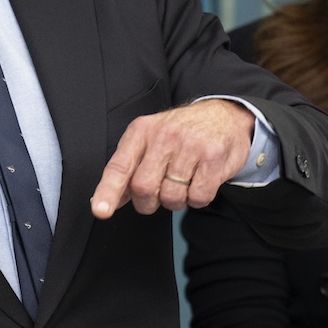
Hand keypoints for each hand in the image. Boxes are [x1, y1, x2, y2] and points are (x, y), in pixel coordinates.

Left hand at [91, 99, 255, 217]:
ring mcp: (190, 146)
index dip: (108, 191)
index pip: (119, 166)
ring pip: (172, 197)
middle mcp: (164, 136)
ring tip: (184, 183)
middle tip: (159, 193)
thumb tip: (112, 199)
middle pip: (144, 188)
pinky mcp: (213, 157)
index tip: (101, 211)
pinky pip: (198, 197)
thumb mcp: (151, 140)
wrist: (225, 116)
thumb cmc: (184, 132)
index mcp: (142, 131)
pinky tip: (200, 182)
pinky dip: (198, 198)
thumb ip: (130, 169)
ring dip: (177, 200)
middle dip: (149, 202)